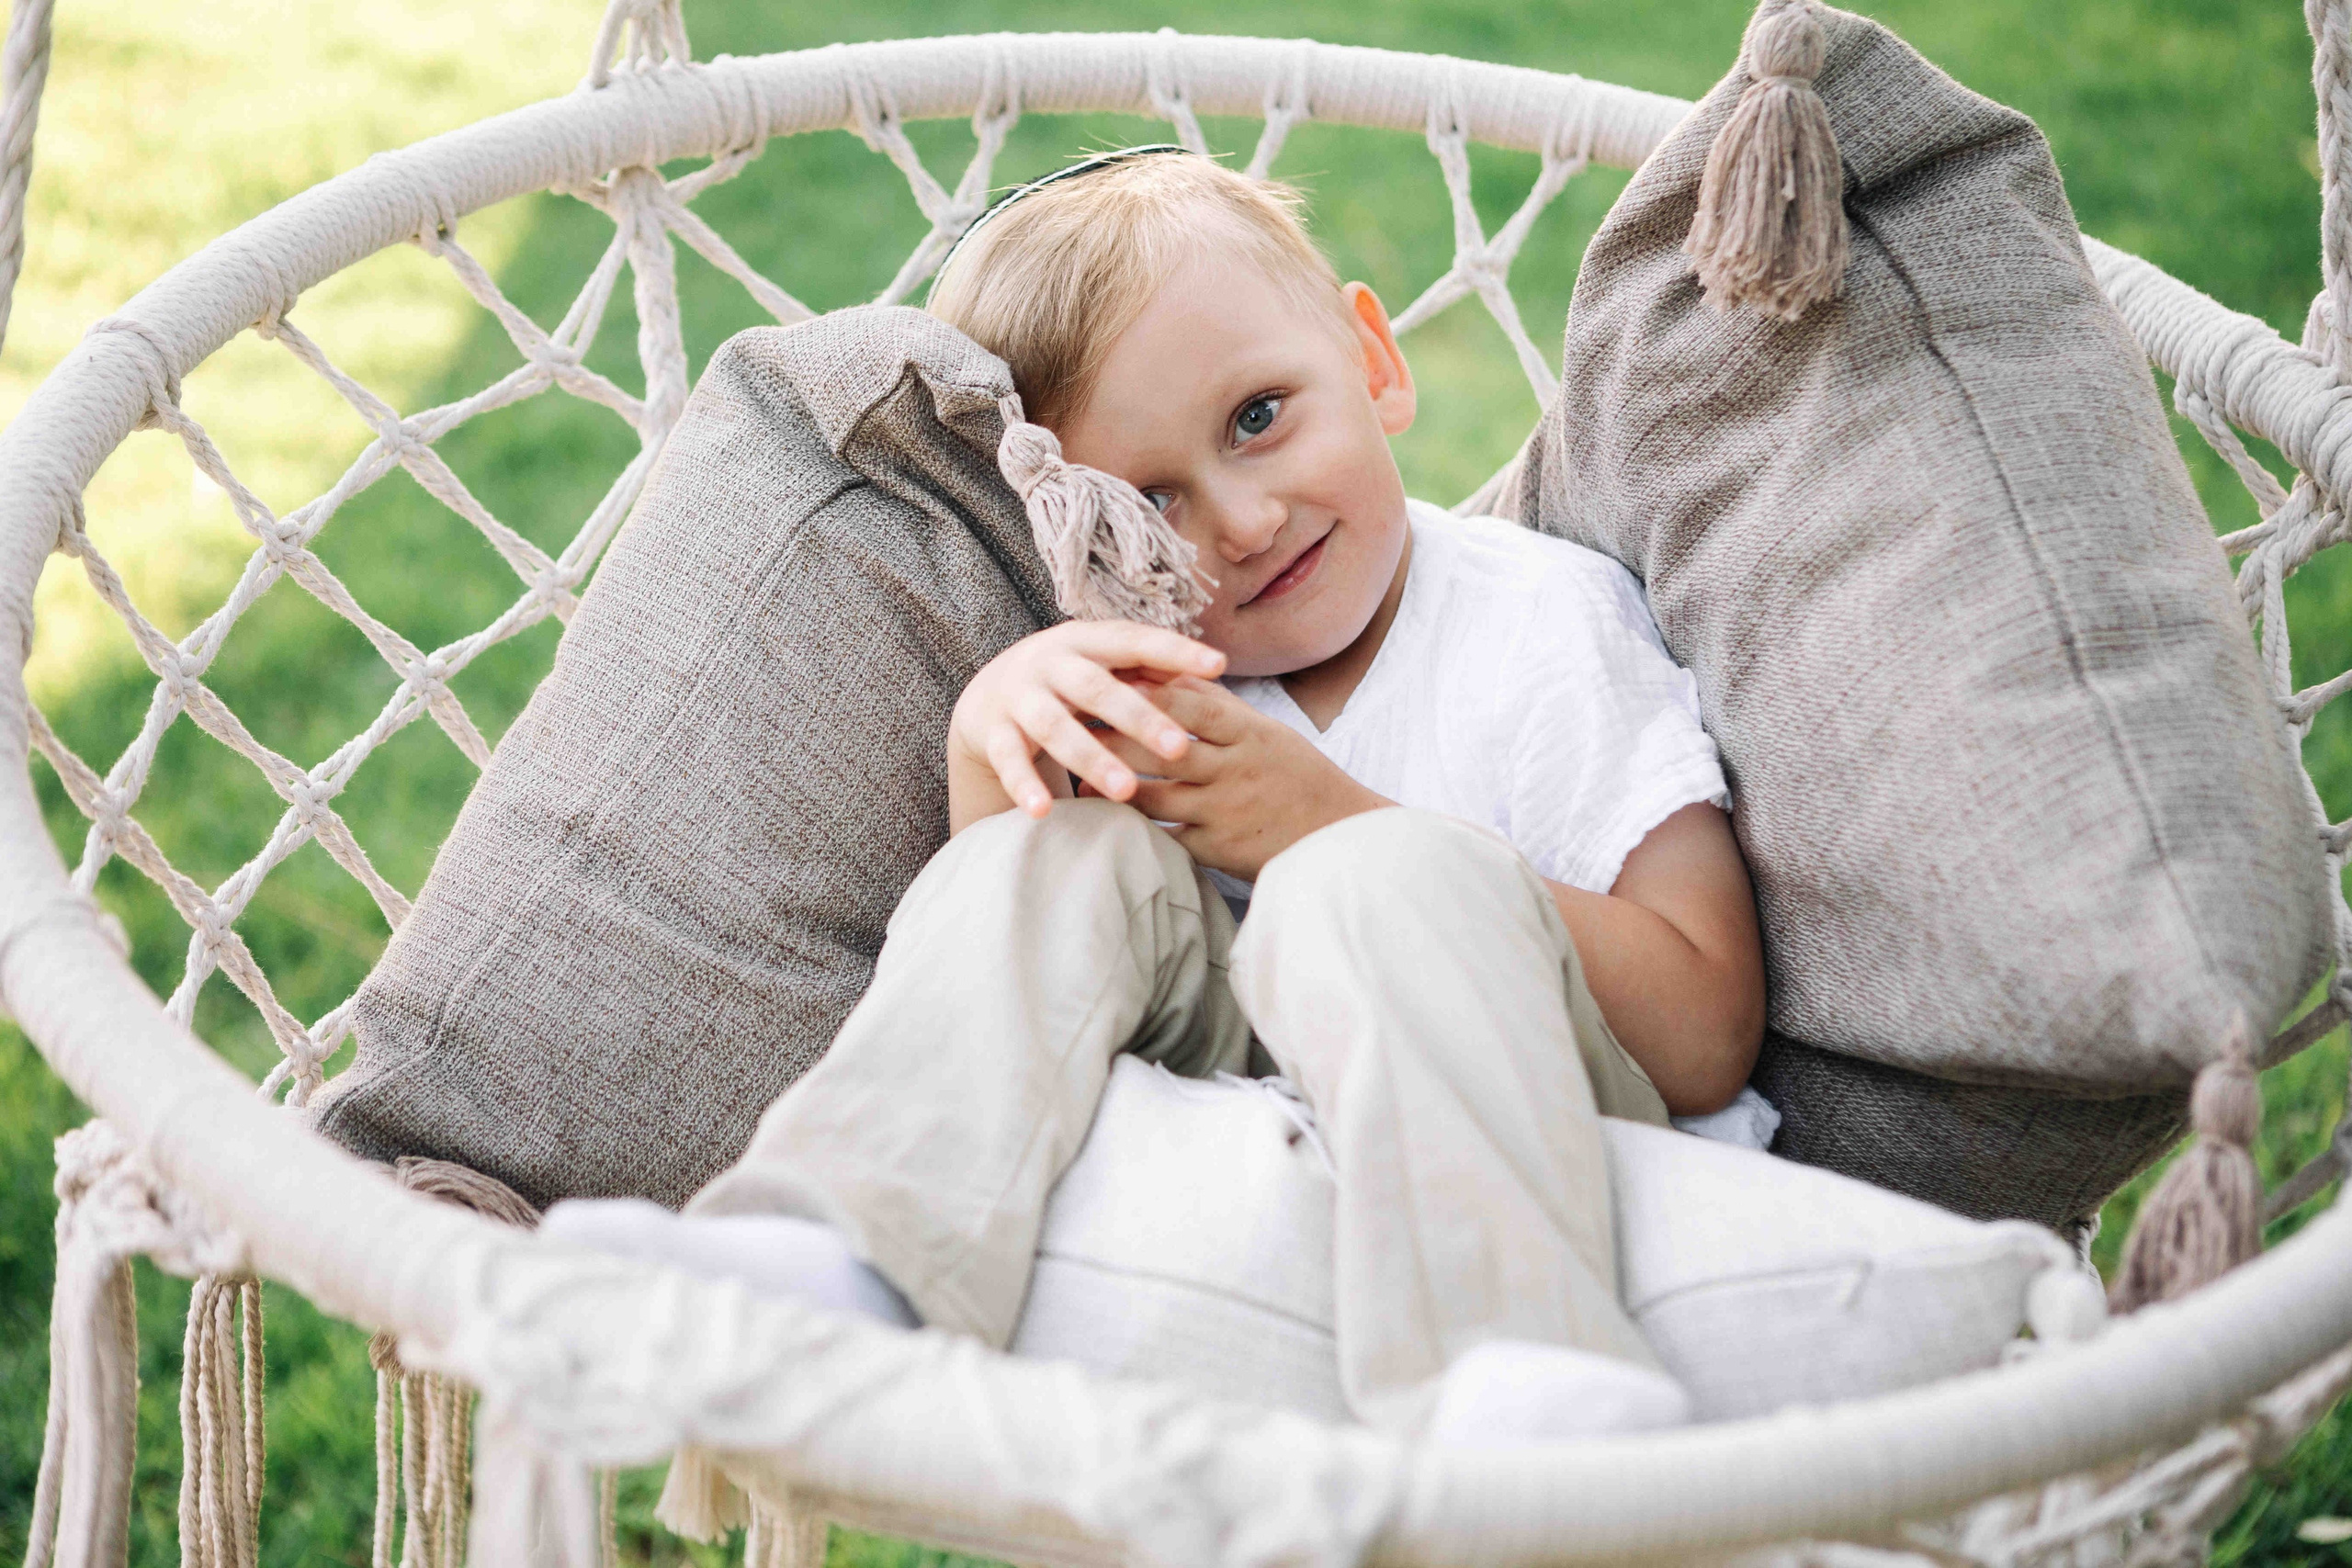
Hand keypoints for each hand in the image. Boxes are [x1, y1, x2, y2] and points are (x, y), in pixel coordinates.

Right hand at [948, 622, 1225, 832]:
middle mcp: (1049, 662)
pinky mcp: (992, 733)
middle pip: (1096, 688)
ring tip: (1127, 791)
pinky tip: (1043, 812)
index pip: (1134, 641)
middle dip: (1139, 718)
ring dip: (1092, 759)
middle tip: (1179, 749)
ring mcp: (1019, 697)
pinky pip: (1008, 761)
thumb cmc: (1070, 681)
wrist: (989, 693)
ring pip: (1054, 727)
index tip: (1219, 665)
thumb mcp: (1104, 666)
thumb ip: (1149, 668)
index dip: (1175, 650)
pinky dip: (1023, 786)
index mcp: (1086, 640)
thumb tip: (1213, 670)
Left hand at [1092, 677, 1391, 879]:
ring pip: (1154, 795)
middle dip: (1112, 736)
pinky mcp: (1219, 850)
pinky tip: (1106, 823)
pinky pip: (1165, 838)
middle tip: (1071, 727)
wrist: (1337, 841)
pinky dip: (1134, 829)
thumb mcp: (1267, 733)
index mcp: (1250, 732)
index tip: (1103, 683)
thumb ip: (1220, 706)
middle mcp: (1237, 768)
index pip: (1187, 704)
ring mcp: (1227, 811)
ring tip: (1079, 779)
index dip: (1142, 693)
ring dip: (1111, 787)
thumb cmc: (1297, 778)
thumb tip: (1171, 670)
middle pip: (1161, 747)